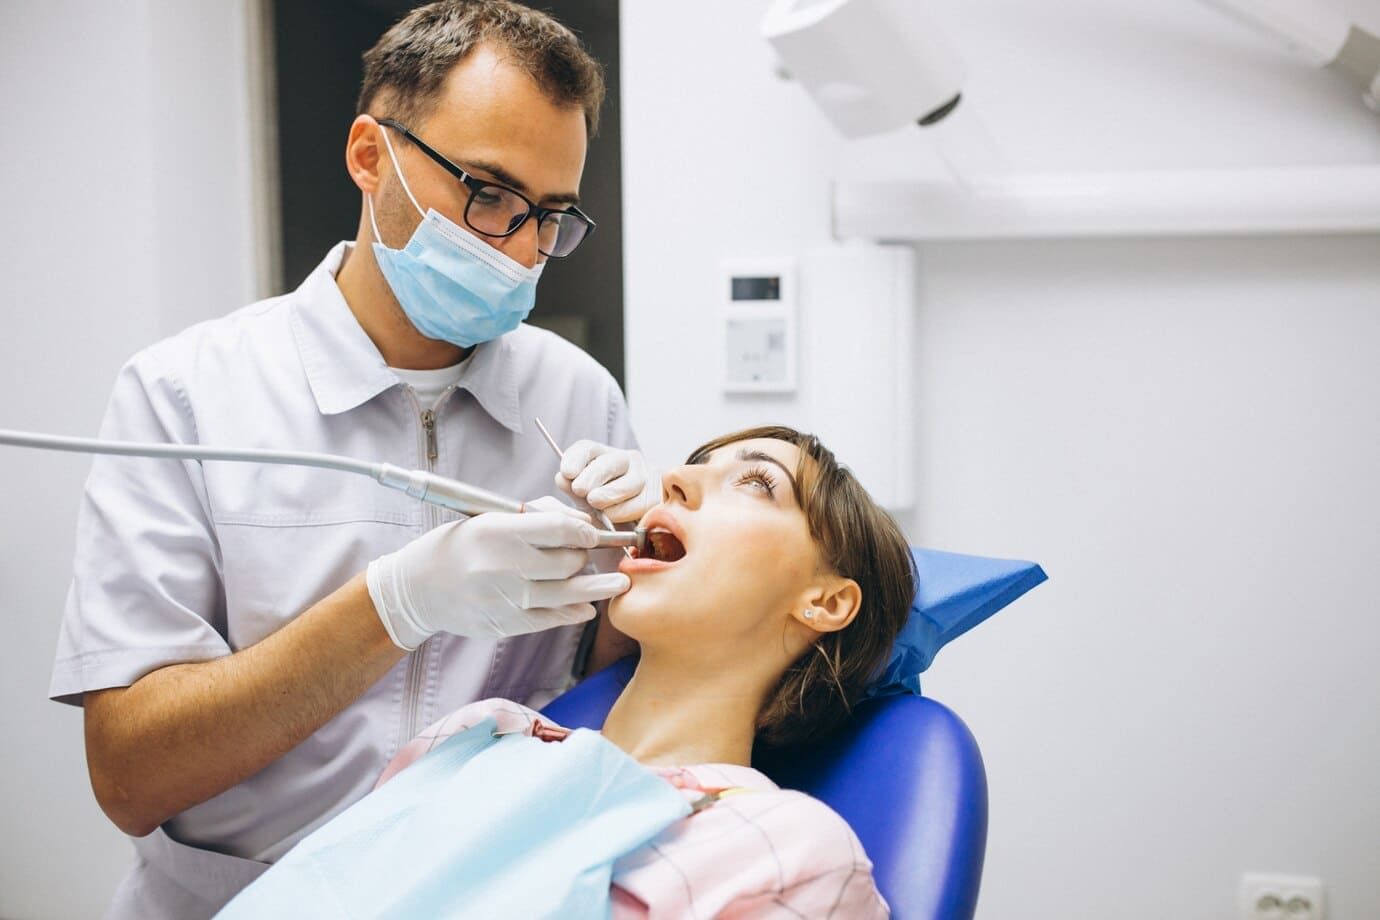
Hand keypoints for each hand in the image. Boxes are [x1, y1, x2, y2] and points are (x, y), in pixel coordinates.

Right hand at [366, 497, 629, 648]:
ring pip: (568, 593)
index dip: (585, 531)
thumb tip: (581, 524)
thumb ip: (535, 519)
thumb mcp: (489, 520)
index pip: (558, 529)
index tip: (594, 534)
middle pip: (568, 562)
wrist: (418, 588)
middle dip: (584, 558)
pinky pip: (552, 619)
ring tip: (619, 584)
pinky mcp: (506, 623)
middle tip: (586, 557)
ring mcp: (506, 598)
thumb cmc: (459, 546)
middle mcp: (503, 566)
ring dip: (597, 588)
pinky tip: (587, 607)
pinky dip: (574, 612)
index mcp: (498, 532)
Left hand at [555, 441, 661, 523]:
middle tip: (580, 490)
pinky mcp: (660, 494)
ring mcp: (648, 476)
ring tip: (595, 504)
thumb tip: (561, 478)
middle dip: (593, 475)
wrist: (633, 533)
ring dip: (611, 493)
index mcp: (603, 458)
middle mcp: (627, 461)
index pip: (587, 449)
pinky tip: (614, 517)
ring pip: (632, 481)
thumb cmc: (605, 515)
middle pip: (611, 461)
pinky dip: (627, 510)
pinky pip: (644, 501)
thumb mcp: (585, 503)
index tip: (567, 472)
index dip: (576, 458)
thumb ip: (574, 491)